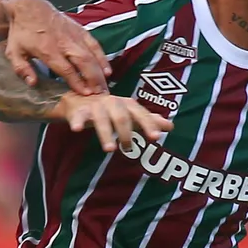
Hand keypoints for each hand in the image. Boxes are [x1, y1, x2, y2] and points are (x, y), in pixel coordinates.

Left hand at [4, 0, 110, 95]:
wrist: (29, 8)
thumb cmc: (21, 33)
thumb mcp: (13, 52)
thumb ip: (22, 69)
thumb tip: (32, 83)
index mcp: (47, 50)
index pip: (66, 69)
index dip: (77, 82)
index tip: (85, 94)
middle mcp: (64, 43)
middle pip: (83, 62)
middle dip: (94, 79)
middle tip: (100, 94)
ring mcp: (74, 35)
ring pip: (91, 54)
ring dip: (100, 71)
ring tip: (105, 86)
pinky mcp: (80, 30)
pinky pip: (94, 44)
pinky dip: (102, 57)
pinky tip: (107, 70)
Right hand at [58, 93, 173, 152]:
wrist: (80, 98)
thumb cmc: (110, 109)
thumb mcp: (130, 113)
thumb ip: (148, 120)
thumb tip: (171, 126)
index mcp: (127, 104)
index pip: (141, 114)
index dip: (149, 125)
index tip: (156, 137)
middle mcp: (113, 103)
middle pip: (122, 117)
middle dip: (126, 132)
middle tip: (129, 148)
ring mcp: (96, 106)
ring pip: (102, 120)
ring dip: (106, 134)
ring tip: (110, 149)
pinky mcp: (79, 110)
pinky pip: (78, 117)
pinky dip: (77, 122)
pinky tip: (76, 130)